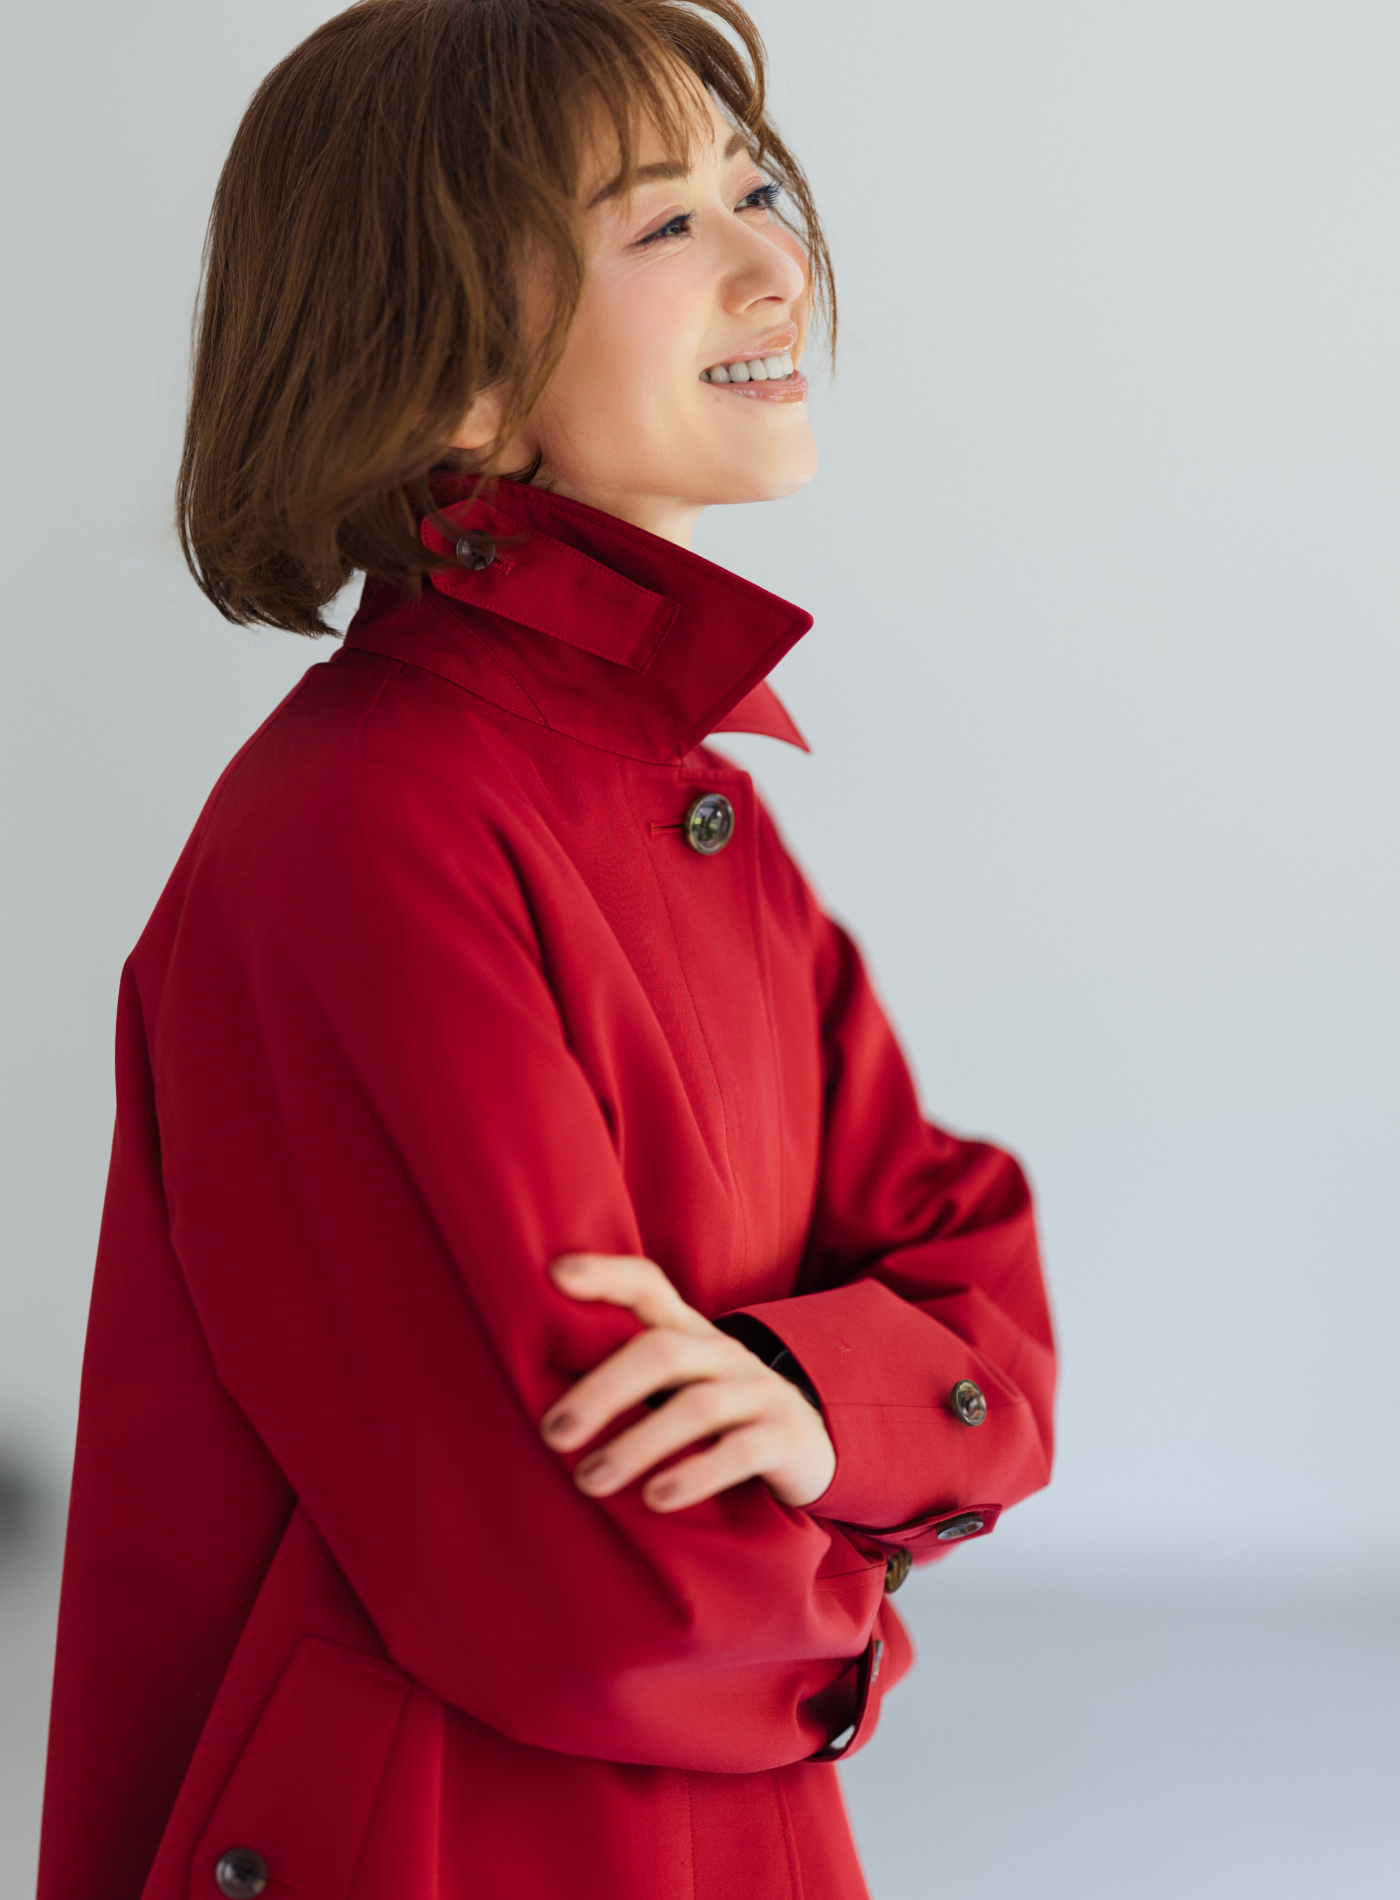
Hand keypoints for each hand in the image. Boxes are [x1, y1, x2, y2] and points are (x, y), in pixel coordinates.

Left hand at [540, 1254, 835, 1513]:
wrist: (808, 1443)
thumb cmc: (713, 1414)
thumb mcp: (674, 1384)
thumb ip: (622, 1374)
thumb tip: (530, 1392)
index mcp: (689, 1332)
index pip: (648, 1285)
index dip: (604, 1274)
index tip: (553, 1275)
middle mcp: (723, 1352)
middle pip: (662, 1351)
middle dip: (602, 1391)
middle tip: (553, 1434)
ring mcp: (758, 1392)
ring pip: (697, 1406)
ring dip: (636, 1445)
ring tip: (589, 1480)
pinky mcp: (783, 1438)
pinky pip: (740, 1451)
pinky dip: (694, 1474)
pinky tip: (656, 1498)